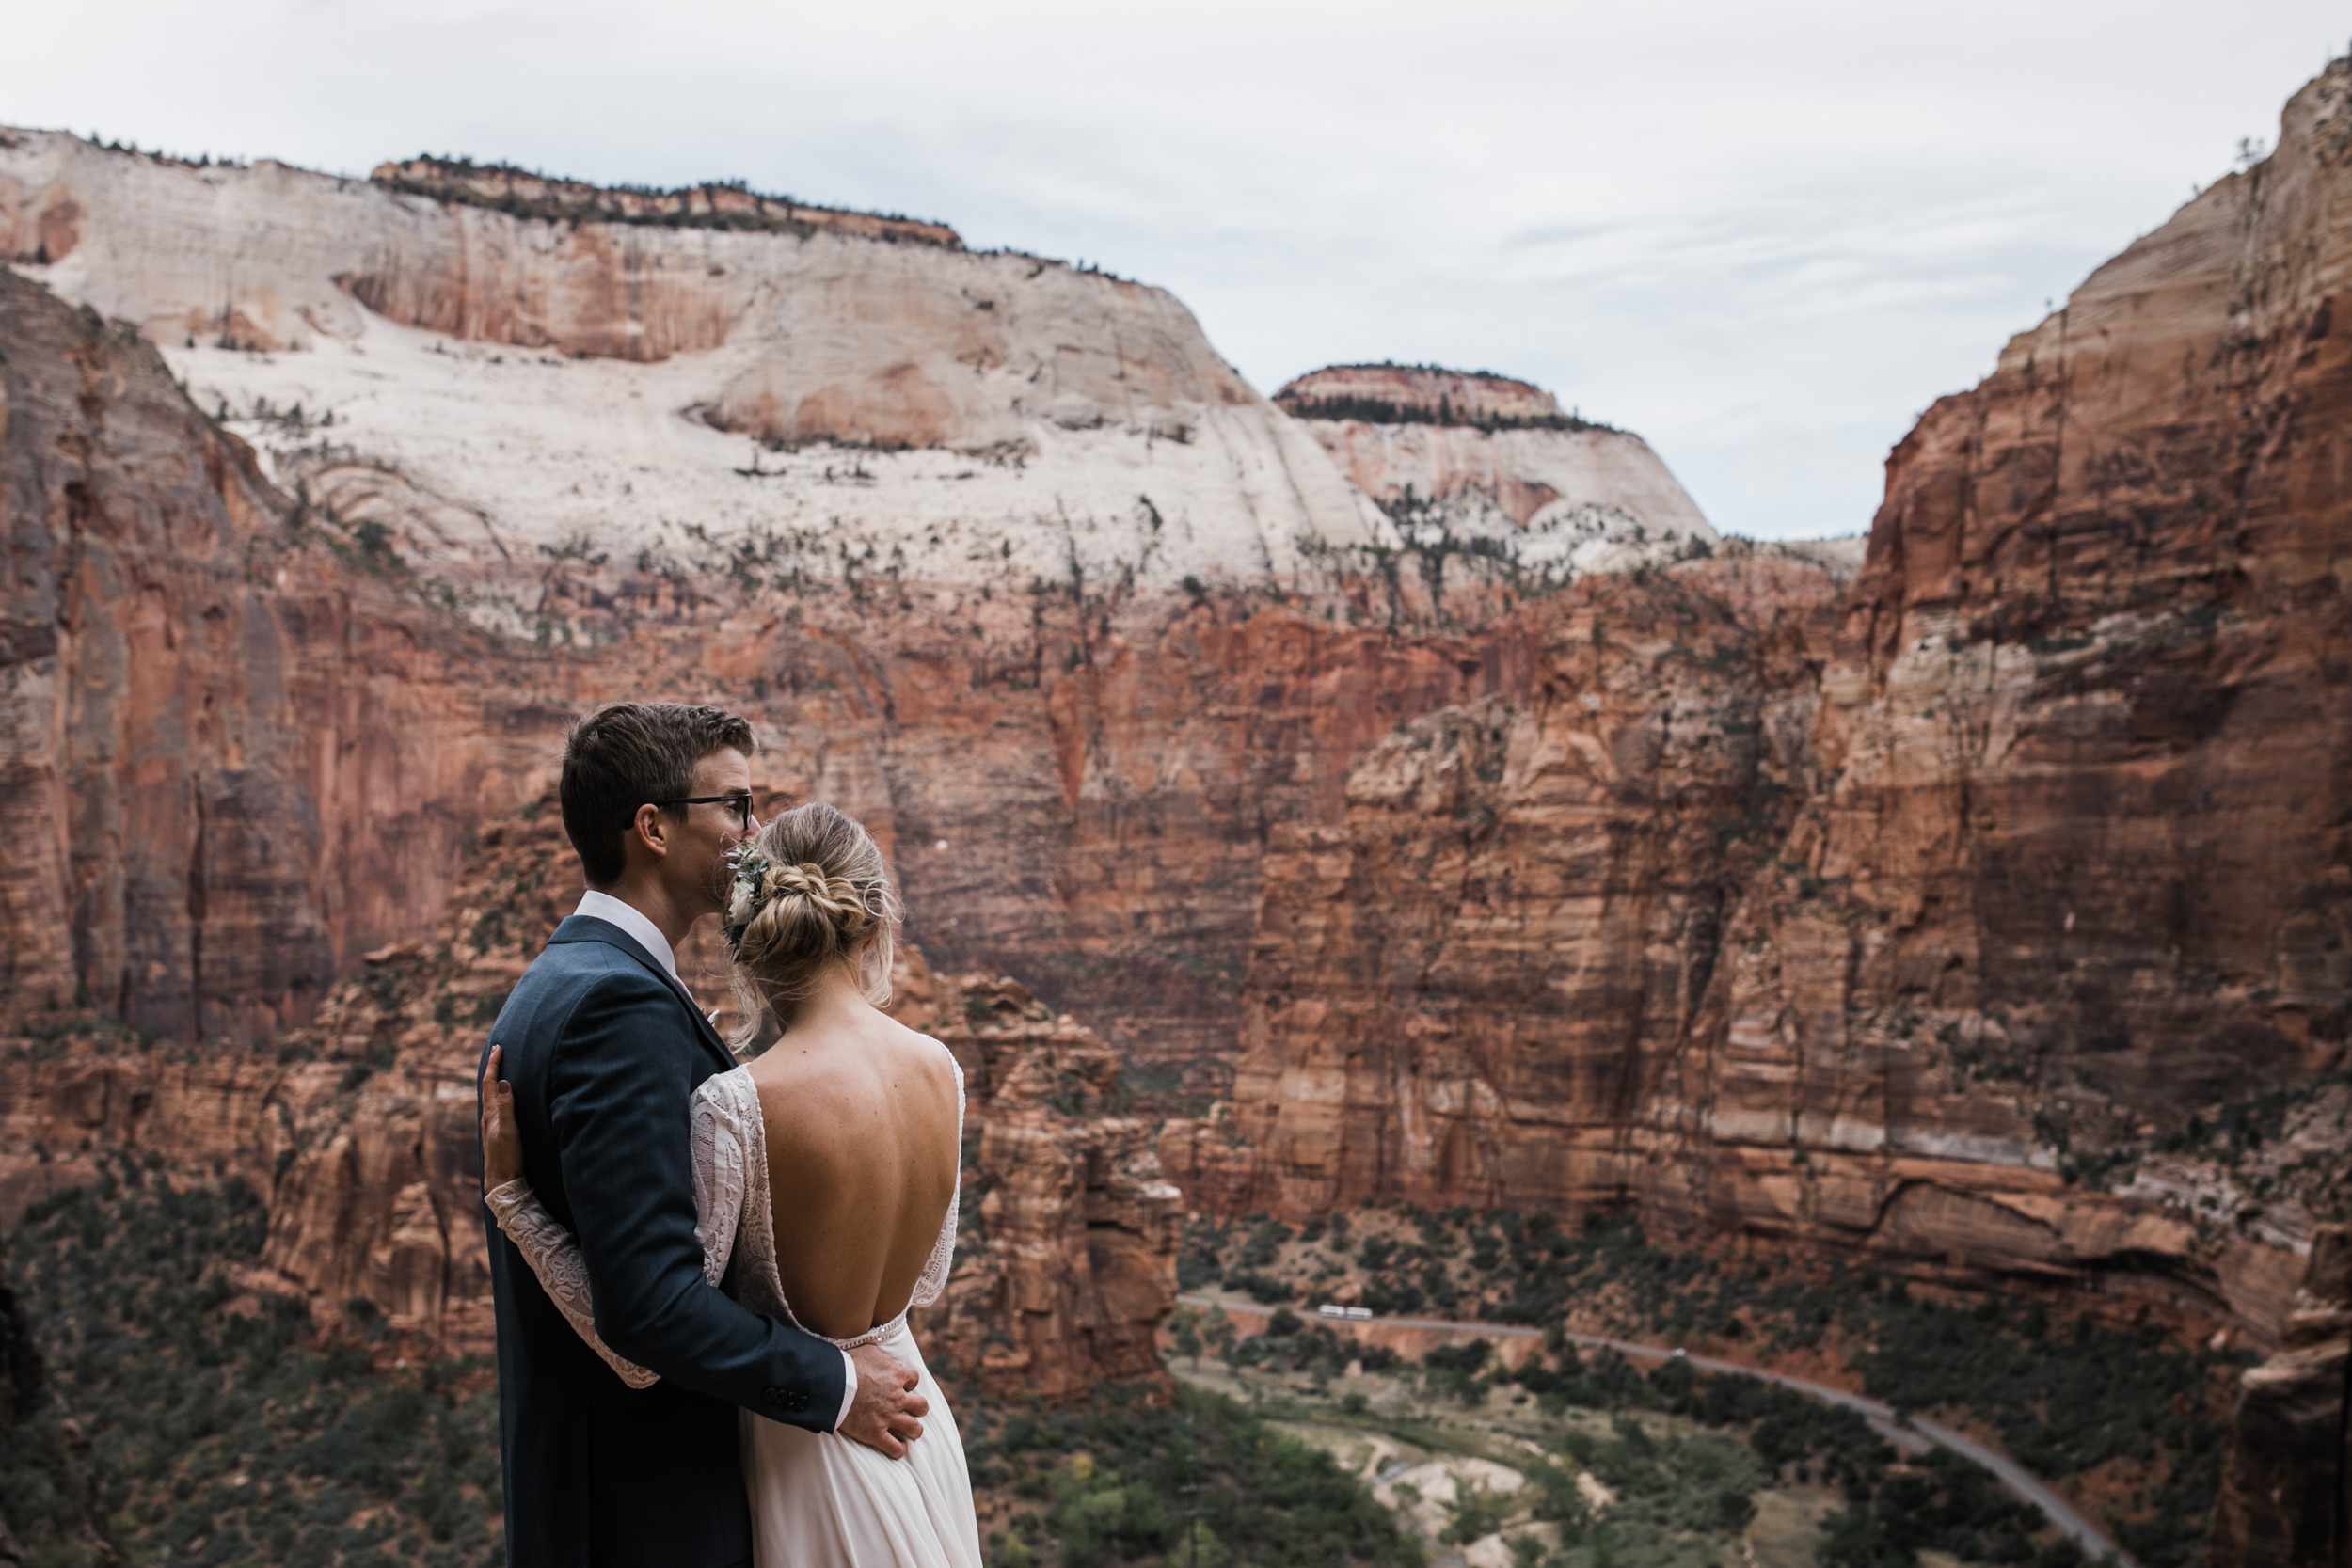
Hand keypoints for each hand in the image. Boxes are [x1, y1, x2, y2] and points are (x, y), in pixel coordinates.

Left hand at [478, 1045, 523, 1190]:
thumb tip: (504, 1082)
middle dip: (492, 1068)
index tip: (499, 1047)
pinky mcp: (497, 1133)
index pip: (490, 1083)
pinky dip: (498, 1095)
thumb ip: (506, 1106)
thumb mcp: (508, 1130)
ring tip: (499, 1070)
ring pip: (491, 1097)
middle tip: (497, 1052)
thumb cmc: (506, 1157)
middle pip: (488, 1087)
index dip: (494, 1064)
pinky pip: (495, 1107)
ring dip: (494, 1081)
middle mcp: (488, 1117)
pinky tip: (502, 1101)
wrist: (501, 1182)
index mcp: (490, 1113)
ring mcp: (491, 1125)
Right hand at [838, 1342, 927, 1458]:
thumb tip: (893, 1363)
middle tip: (911, 1409)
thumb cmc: (847, 1364)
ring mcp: (888, 1417)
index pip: (915, 1379)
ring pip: (914, 1428)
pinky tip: (897, 1448)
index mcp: (896, 1375)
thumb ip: (884, 1358)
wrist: (831, 1383)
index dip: (909, 1383)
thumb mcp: (869, 1351)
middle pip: (922, 1406)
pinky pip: (895, 1448)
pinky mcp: (875, 1433)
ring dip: (914, 1430)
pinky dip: (898, 1450)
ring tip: (911, 1431)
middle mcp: (897, 1397)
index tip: (902, 1386)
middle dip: (919, 1408)